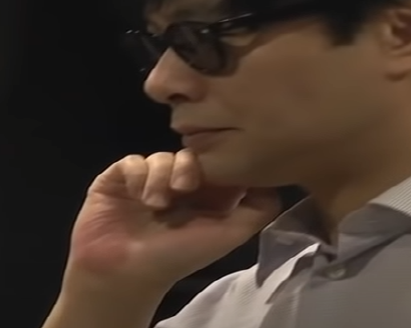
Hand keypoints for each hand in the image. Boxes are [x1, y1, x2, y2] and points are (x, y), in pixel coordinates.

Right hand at [65, 150, 280, 289]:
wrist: (126, 274)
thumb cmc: (179, 256)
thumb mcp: (231, 234)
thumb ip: (259, 208)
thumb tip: (272, 179)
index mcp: (207, 194)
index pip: (220, 162)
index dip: (221, 162)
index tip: (218, 174)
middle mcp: (179, 184)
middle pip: (192, 154)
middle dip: (190, 166)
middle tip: (185, 188)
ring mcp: (149, 180)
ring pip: (163, 156)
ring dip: (162, 176)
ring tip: (157, 203)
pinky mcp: (120, 178)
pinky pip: (133, 161)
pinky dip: (138, 175)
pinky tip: (138, 197)